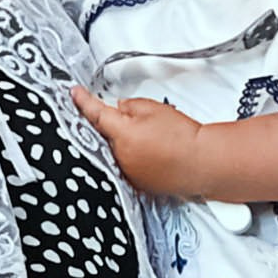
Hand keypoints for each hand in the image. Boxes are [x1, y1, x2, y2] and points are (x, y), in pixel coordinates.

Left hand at [70, 85, 202, 198]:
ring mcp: (128, 172)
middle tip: (142, 121)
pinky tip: (156, 152)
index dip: (83, 101)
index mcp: (120, 134)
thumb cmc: (182, 137)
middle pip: (106, 135)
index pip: (94, 113)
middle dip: (116, 125)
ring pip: (118, 150)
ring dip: (128, 142)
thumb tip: (120, 109)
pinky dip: (137, 156)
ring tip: (156, 139)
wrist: (202, 163)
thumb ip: (130, 105)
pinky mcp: (139, 183)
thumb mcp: (153, 108)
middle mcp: (119, 156)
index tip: (75, 94)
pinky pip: (129, 164)